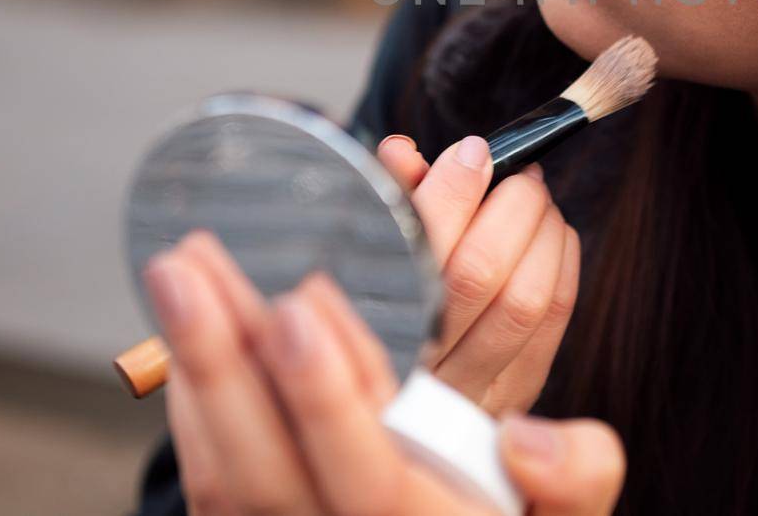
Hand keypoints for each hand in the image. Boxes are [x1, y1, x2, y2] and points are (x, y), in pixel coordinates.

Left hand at [146, 230, 625, 515]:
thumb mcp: (570, 513)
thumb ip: (578, 476)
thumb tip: (527, 440)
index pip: (366, 473)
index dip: (328, 394)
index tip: (305, 306)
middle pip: (262, 467)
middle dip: (222, 359)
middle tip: (190, 267)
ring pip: (222, 467)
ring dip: (195, 363)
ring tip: (179, 269)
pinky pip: (209, 472)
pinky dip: (192, 396)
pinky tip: (184, 327)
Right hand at [374, 134, 579, 416]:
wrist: (380, 417)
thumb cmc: (373, 306)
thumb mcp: (360, 254)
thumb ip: (384, 202)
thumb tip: (402, 151)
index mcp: (364, 324)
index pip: (418, 248)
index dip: (452, 189)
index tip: (471, 151)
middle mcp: (416, 365)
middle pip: (479, 271)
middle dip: (512, 203)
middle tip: (517, 173)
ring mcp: (469, 388)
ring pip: (526, 297)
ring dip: (543, 231)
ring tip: (535, 200)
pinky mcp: (514, 391)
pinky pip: (555, 318)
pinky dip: (564, 261)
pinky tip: (554, 235)